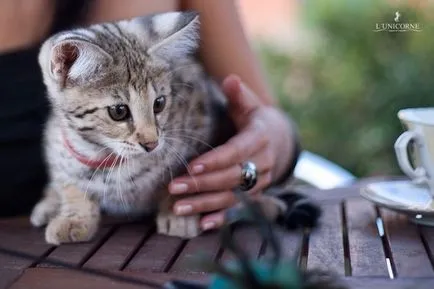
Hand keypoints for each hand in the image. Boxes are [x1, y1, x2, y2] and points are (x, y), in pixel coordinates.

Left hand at [168, 74, 292, 230]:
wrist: (280, 140)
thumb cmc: (256, 120)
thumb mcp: (250, 105)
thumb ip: (239, 94)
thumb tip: (230, 79)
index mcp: (260, 139)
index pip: (237, 152)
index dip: (216, 161)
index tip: (193, 166)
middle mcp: (263, 163)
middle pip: (231, 177)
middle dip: (202, 184)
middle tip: (174, 187)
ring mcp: (260, 182)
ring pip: (232, 197)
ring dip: (206, 204)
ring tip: (179, 208)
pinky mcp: (255, 194)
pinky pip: (239, 209)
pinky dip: (222, 218)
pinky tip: (202, 225)